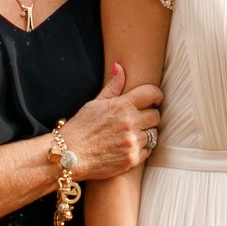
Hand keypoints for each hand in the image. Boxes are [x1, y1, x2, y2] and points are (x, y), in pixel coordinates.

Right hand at [58, 64, 162, 178]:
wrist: (69, 155)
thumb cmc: (81, 127)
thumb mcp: (95, 103)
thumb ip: (112, 86)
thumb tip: (119, 66)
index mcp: (122, 106)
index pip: (151, 94)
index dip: (156, 96)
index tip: (155, 100)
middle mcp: (130, 123)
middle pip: (156, 115)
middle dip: (150, 116)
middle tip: (140, 119)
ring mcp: (132, 142)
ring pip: (153, 134)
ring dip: (146, 133)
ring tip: (132, 134)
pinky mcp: (132, 159)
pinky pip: (148, 151)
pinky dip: (142, 149)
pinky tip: (129, 146)